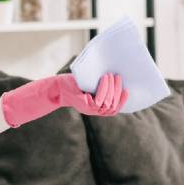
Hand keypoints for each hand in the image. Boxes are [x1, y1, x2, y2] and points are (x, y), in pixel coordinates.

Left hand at [0, 72, 128, 127]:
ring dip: (111, 88)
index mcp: (96, 108)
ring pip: (107, 103)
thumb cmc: (73, 84)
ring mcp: (88, 109)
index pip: (114, 110)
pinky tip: (104, 78)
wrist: (56, 86)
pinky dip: (104, 88)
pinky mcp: (83, 104)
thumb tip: (115, 73)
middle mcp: (93, 111)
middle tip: (118, 76)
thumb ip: (100, 85)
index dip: (122, 101)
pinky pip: (98, 99)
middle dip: (117, 90)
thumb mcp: (89, 85)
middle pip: (112, 106)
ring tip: (111, 75)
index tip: (127, 90)